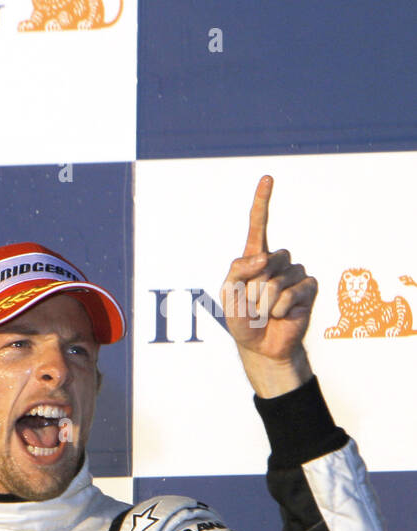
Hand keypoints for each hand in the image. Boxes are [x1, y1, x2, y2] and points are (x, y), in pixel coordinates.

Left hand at [220, 175, 315, 396]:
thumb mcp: (228, 293)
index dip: (262, 202)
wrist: (260, 346)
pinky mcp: (308, 289)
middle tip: (252, 304)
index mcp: (255, 258)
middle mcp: (276, 261)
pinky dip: (280, 308)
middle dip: (253, 286)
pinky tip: (280, 315)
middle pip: (267, 259)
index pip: (258, 225)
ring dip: (264, 301)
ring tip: (265, 312)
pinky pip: (293, 292)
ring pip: (278, 279)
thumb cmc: (242, 319)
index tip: (267, 177)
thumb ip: (238, 270)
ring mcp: (294, 274)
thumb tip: (264, 256)